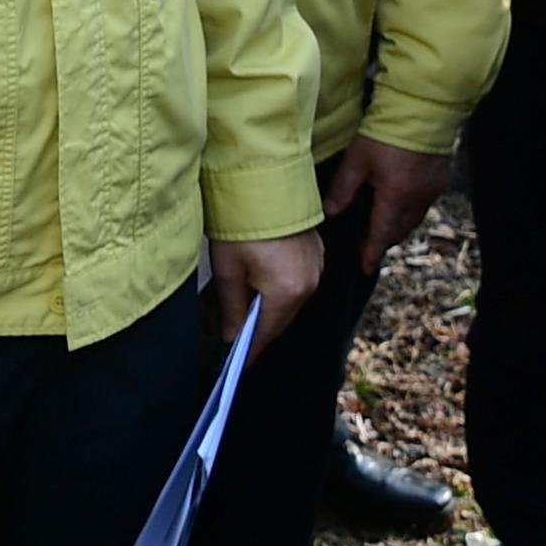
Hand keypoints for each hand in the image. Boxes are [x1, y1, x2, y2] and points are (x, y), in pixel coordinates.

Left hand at [211, 230, 321, 356]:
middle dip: (260, 329)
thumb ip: (232, 307)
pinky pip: (299, 282)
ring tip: (245, 311)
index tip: (238, 364)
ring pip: (291, 301)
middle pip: (282, 319)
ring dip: (270, 308)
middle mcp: (309, 283)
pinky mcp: (316, 252)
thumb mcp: (228, 268)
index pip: (267, 333)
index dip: (250, 350)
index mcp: (287, 292)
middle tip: (237, 339)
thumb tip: (233, 334)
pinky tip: (262, 286)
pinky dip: (281, 290)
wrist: (262, 180)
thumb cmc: (242, 222)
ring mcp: (317, 266)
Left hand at [322, 137, 455, 275]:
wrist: (424, 110)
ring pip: (413, 220)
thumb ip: (343, 188)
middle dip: (384, 241)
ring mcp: (431, 191)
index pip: (380, 235)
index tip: (365, 268)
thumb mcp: (357, 159)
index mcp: (395, 198)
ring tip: (383, 227)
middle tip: (370, 247)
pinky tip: (401, 203)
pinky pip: (423, 205)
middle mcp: (417, 200)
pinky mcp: (440, 180)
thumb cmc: (388, 132)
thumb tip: (330, 212)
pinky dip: (410, 210)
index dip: (371, 253)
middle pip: (399, 231)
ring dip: (398, 227)